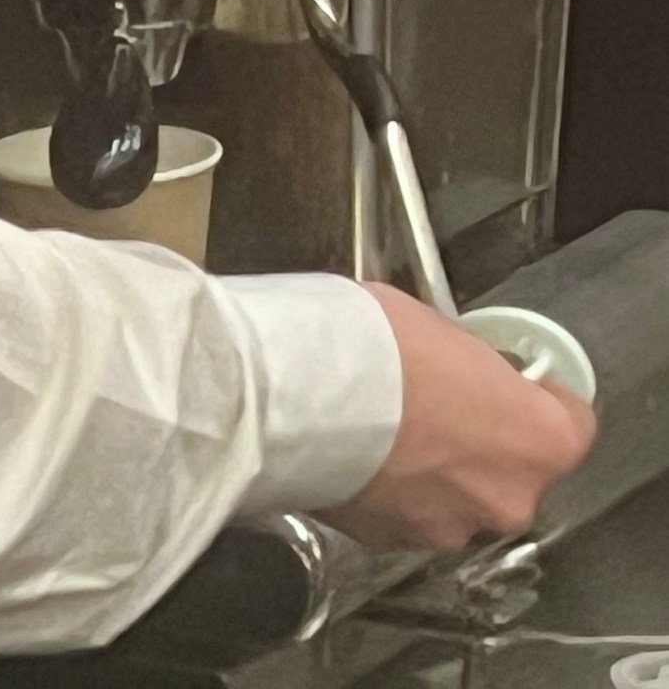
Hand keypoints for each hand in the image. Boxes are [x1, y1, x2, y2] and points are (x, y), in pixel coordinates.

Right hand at [318, 283, 596, 551]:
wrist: (303, 394)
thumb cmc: (385, 348)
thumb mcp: (443, 330)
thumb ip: (470, 366)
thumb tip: (461, 373)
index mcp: (539, 440)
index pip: (571, 426)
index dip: (542, 401)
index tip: (514, 384)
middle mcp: (507, 498)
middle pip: (513, 473)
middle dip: (484, 445)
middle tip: (444, 406)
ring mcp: (447, 528)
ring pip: (458, 501)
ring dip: (437, 475)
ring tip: (391, 432)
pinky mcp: (390, 544)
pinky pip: (408, 516)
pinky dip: (393, 492)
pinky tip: (361, 455)